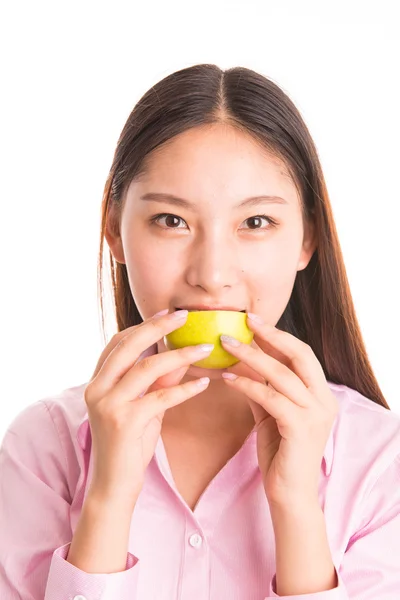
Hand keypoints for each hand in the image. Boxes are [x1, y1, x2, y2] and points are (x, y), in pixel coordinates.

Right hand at [84, 309, 212, 509]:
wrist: (114, 486)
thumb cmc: (129, 445)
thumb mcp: (144, 407)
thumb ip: (158, 382)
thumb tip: (181, 356)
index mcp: (97, 381)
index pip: (118, 342)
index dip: (143, 325)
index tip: (168, 314)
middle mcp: (97, 389)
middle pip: (129, 346)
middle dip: (158, 327)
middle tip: (184, 315)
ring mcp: (108, 405)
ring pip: (146, 368)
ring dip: (179, 355)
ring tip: (204, 349)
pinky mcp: (124, 422)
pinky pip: (160, 398)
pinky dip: (184, 389)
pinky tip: (204, 384)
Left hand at [220, 315, 338, 508]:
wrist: (289, 495)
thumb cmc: (280, 453)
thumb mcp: (272, 413)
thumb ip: (264, 387)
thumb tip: (243, 360)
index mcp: (320, 394)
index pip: (302, 354)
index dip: (278, 335)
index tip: (254, 320)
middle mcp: (324, 400)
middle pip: (299, 355)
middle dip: (271, 335)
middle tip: (245, 321)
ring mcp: (315, 414)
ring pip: (282, 374)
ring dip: (251, 356)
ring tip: (226, 344)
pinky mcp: (300, 428)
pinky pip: (270, 397)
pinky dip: (247, 384)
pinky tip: (227, 378)